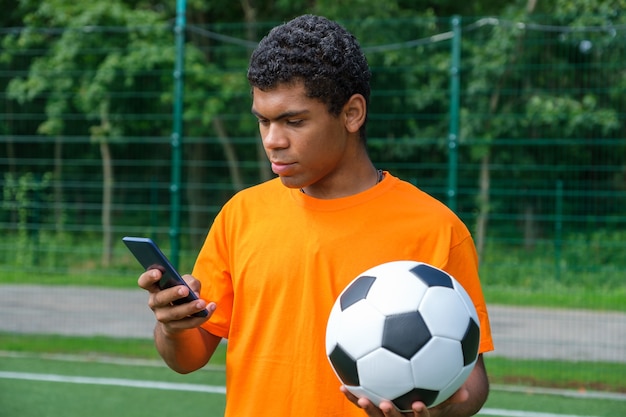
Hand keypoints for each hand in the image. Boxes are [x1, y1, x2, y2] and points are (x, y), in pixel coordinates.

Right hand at [137, 269, 213, 334]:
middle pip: (160, 299)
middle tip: (185, 290)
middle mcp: (155, 303)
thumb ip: (190, 282)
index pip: (145, 282)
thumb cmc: (182, 291)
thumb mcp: (187, 282)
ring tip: (202, 303)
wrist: (180, 316)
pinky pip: (188, 323)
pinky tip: (211, 307)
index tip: (159, 272)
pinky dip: (202, 316)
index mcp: (154, 288)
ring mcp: (163, 317)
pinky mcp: (174, 328)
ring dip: (190, 308)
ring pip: (175, 314)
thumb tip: (194, 293)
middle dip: (172, 294)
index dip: (149, 277)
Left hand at [341, 385, 468, 416]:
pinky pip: (363, 404)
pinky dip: (353, 396)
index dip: (421, 414)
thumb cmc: (433, 401)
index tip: (419, 404)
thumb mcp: (444, 401)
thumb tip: (467, 392)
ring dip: (368, 408)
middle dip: (390, 414)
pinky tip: (343, 386)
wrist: (415, 410)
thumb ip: (452, 397)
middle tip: (386, 403)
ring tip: (362, 398)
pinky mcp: (374, 410)